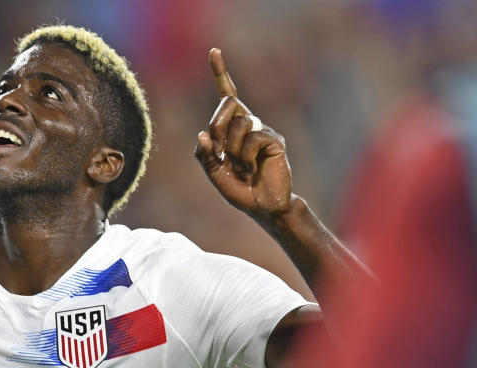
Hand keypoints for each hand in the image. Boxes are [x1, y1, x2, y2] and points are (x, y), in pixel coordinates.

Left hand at [194, 48, 291, 217]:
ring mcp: (263, 130)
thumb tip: (202, 135)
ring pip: (239, 124)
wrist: (263, 206)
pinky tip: (253, 169)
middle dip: (217, 125)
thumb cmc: (240, 190)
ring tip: (242, 167)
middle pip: (227, 104)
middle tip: (221, 152)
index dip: (220, 73)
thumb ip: (205, 155)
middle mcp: (249, 124)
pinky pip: (252, 139)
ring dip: (232, 150)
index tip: (214, 51)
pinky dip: (245, 158)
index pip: (227, 96)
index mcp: (232, 129)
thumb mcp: (214, 173)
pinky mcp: (275, 140)